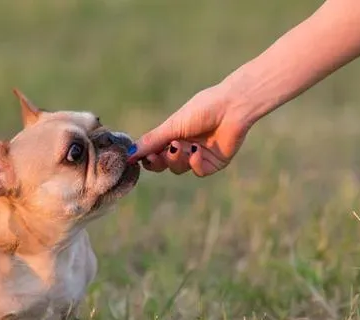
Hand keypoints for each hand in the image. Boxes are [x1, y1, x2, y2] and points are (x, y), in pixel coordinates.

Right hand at [128, 83, 252, 176]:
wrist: (231, 107)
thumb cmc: (202, 109)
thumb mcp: (172, 125)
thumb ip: (151, 141)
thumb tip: (128, 155)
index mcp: (173, 134)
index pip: (153, 152)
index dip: (147, 157)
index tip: (139, 157)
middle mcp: (184, 146)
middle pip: (163, 164)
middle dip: (158, 161)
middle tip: (156, 155)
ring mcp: (198, 156)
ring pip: (178, 169)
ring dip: (176, 159)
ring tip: (180, 145)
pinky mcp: (213, 163)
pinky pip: (197, 171)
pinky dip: (194, 163)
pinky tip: (196, 152)